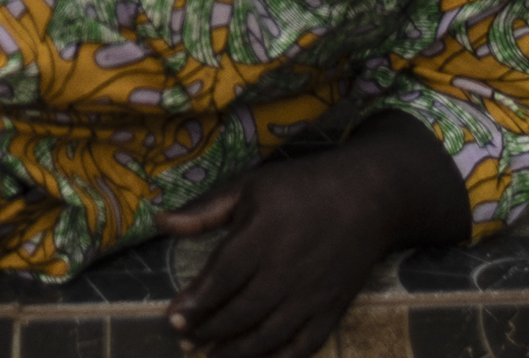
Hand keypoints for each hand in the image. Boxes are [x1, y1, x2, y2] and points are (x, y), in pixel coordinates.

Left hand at [164, 144, 425, 357]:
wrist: (369, 197)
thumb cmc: (302, 187)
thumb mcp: (250, 187)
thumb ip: (205, 210)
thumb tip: (160, 222)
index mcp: (263, 237)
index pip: (222, 279)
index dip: (195, 302)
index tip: (172, 316)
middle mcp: (286, 272)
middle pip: (241, 312)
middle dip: (209, 330)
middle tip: (183, 339)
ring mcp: (312, 295)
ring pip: (269, 335)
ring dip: (236, 351)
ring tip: (209, 356)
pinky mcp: (333, 309)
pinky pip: (304, 345)